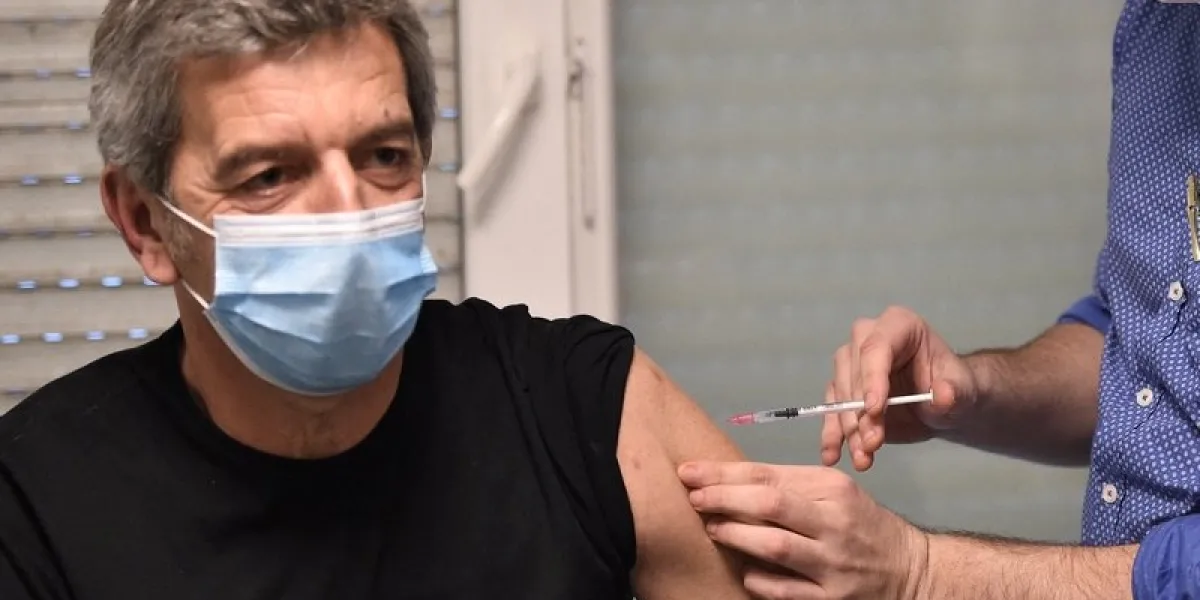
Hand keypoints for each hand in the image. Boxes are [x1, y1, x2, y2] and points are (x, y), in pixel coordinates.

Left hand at [679, 461, 927, 599]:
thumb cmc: (861, 526)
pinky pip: (784, 590)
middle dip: (724, 499)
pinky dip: (758, 579)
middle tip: (693, 497)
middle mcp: (835, 523)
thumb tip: (727, 481)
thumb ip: (789, 487)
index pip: (769, 475)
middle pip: (770, 505)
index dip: (724, 474)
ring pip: (774, 547)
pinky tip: (743, 571)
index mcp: (833, 489)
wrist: (912, 571)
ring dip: (735, 537)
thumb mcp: (836, 494)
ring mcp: (834, 564)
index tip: (690, 471)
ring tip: (712, 529)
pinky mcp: (832, 599)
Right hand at [823, 305, 978, 471]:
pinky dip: (832, 435)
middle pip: (854, 373)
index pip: (877, 347)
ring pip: (840, 395)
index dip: (872, 378)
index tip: (875, 410)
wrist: (943, 407)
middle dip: (861, 411)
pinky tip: (832, 454)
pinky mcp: (843, 390)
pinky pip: (832, 411)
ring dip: (848, 429)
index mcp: (898, 325)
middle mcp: (868, 338)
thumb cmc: (954, 388)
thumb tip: (943, 396)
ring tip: (863, 458)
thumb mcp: (963, 389)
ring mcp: (852, 364)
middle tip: (873, 442)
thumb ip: (955, 391)